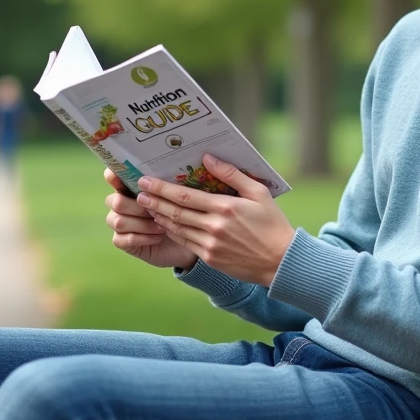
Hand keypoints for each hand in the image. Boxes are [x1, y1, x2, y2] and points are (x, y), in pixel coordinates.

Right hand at [103, 168, 197, 270]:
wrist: (187, 240)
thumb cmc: (181, 214)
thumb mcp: (177, 197)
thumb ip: (166, 185)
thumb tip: (160, 177)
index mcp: (131, 187)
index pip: (113, 177)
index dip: (112, 176)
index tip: (116, 176)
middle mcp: (121, 203)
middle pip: (115, 201)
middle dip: (138, 207)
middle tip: (157, 212)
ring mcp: (119, 223)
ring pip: (118, 221)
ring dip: (143, 224)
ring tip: (162, 227)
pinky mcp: (122, 241)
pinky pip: (121, 239)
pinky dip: (142, 238)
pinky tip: (158, 238)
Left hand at [136, 154, 295, 286]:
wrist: (280, 261)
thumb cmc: (272, 223)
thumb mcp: (259, 193)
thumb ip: (232, 174)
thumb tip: (208, 158)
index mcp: (225, 208)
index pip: (185, 196)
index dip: (162, 188)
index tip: (146, 181)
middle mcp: (214, 227)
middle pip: (176, 212)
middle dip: (154, 201)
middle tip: (139, 193)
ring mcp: (210, 244)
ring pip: (177, 228)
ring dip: (160, 217)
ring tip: (147, 207)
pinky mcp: (210, 257)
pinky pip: (185, 242)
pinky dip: (172, 232)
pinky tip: (165, 224)